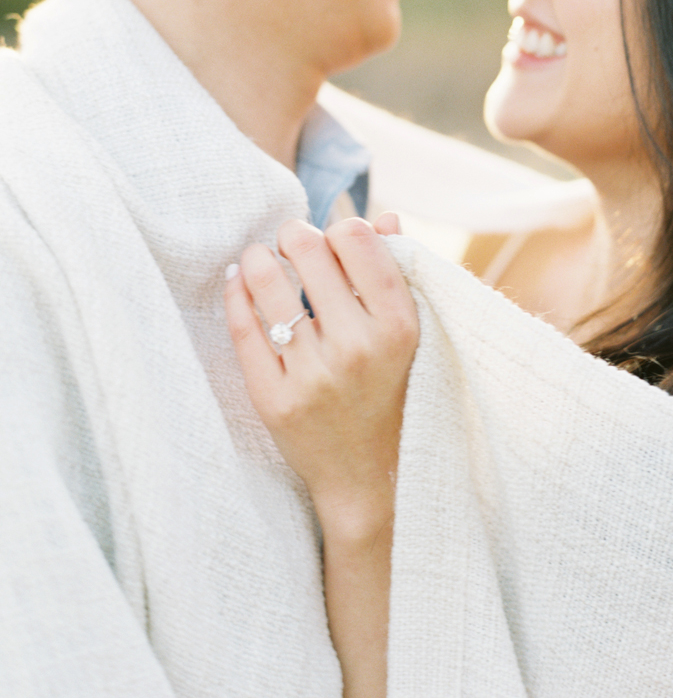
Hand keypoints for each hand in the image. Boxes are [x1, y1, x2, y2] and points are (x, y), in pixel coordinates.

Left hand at [224, 215, 416, 533]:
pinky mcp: (277, 401)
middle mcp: (359, 347)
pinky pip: (244, 332)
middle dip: (293, 235)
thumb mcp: (412, 336)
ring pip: (268, 287)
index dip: (337, 226)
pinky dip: (236, 296)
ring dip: (258, 258)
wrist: (374, 480)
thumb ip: (398, 274)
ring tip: (257, 256)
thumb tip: (381, 216)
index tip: (329, 235)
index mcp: (400, 325)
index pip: (357, 242)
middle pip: (309, 253)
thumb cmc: (396, 393)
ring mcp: (315, 376)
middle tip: (288, 238)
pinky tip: (237, 281)